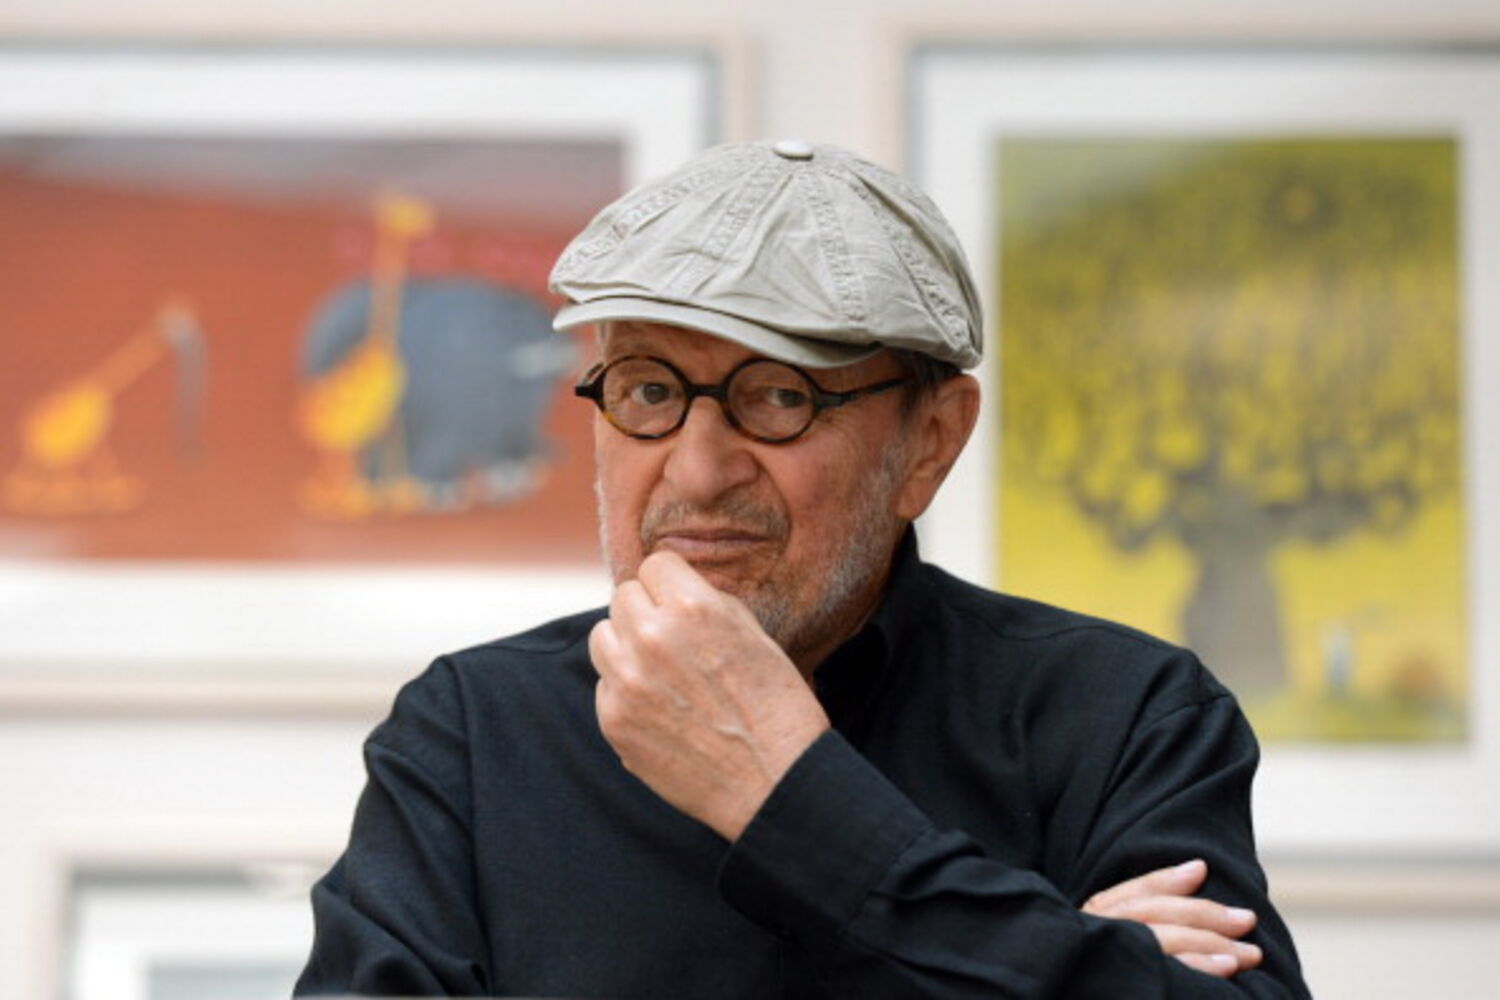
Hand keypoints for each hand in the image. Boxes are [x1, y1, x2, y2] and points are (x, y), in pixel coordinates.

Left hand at [589, 550, 830, 840]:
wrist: (775, 783)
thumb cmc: (778, 707)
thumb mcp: (755, 635)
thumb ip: (708, 604)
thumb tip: (673, 591)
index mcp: (693, 608)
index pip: (654, 565)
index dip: (672, 584)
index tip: (681, 602)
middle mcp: (651, 638)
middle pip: (624, 596)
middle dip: (648, 612)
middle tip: (675, 640)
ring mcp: (627, 682)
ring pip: (602, 636)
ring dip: (626, 645)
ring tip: (662, 671)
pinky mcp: (614, 721)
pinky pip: (605, 685)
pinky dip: (626, 691)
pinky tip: (663, 709)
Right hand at [1082, 859, 1262, 978]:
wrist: (1063, 994)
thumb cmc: (1107, 980)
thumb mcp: (1116, 942)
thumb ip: (1146, 918)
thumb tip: (1197, 869)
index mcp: (1085, 927)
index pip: (1128, 896)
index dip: (1164, 880)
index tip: (1202, 870)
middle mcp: (1092, 943)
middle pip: (1148, 916)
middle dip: (1201, 913)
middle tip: (1245, 919)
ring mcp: (1107, 969)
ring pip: (1158, 941)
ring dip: (1207, 942)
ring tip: (1246, 952)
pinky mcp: (1125, 987)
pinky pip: (1166, 975)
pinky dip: (1197, 968)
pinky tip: (1224, 970)